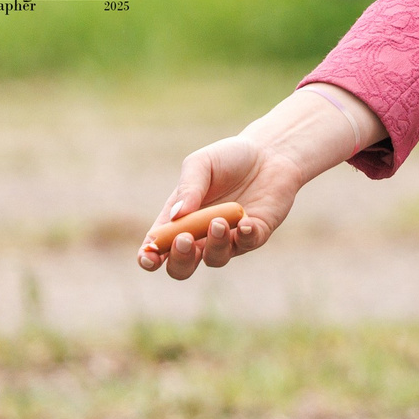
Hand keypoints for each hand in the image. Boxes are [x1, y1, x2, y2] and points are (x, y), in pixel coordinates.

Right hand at [139, 83, 377, 278]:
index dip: (149, 258)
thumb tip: (176, 215)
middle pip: (181, 267)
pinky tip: (245, 223)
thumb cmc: (229, 157)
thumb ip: (188, 187)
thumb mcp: (201, 164)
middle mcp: (201, 235)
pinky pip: (248, 244)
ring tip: (218, 221)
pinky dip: (245, 237)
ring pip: (215, 258)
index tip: (148, 256)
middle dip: (180, 260)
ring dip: (214, 245)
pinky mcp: (256, 234)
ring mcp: (229, 238)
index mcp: (178, 219)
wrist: (270, 151)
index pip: (157, 249)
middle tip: (185, 239)